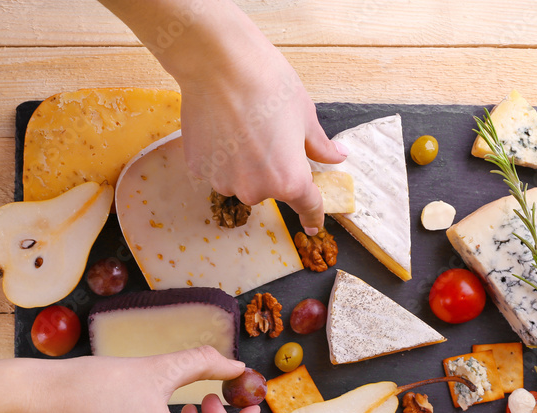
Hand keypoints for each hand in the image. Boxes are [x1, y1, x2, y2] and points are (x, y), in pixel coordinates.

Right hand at [178, 35, 346, 233]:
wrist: (220, 64)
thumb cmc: (269, 85)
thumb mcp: (305, 117)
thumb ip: (319, 146)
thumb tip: (337, 157)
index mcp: (290, 180)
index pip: (307, 206)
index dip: (313, 216)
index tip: (313, 225)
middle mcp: (256, 190)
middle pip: (270, 189)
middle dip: (272, 169)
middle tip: (267, 135)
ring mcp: (224, 182)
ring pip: (241, 180)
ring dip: (244, 164)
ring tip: (241, 128)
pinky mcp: (199, 169)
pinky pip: (216, 169)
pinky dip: (220, 155)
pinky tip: (221, 127)